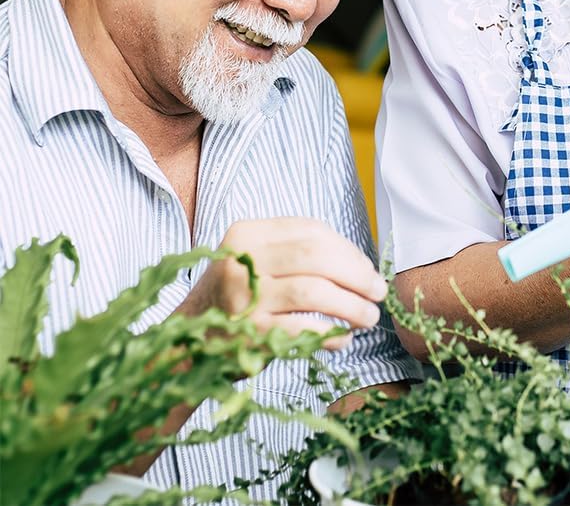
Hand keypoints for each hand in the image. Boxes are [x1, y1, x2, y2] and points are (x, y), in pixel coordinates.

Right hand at [181, 217, 387, 349]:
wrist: (185, 343)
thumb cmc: (236, 299)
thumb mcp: (258, 263)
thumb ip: (298, 254)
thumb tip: (363, 266)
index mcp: (247, 233)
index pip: (312, 232)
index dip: (348, 251)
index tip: (368, 268)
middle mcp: (241, 258)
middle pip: (317, 257)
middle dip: (357, 274)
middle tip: (378, 292)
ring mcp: (242, 295)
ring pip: (315, 291)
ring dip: (352, 304)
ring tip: (369, 316)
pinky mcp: (247, 332)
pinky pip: (303, 328)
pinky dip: (331, 333)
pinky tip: (343, 338)